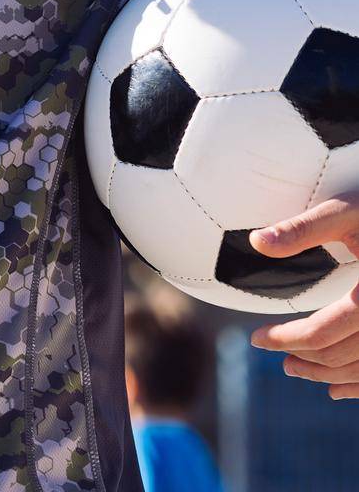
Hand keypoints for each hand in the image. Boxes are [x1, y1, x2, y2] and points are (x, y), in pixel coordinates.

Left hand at [248, 196, 358, 397]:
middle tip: (272, 352)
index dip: (283, 339)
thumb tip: (257, 241)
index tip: (256, 338)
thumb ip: (303, 229)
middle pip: (340, 356)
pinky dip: (357, 386)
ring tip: (295, 367)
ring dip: (326, 374)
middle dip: (301, 357)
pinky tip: (337, 390)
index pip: (320, 332)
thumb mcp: (345, 213)